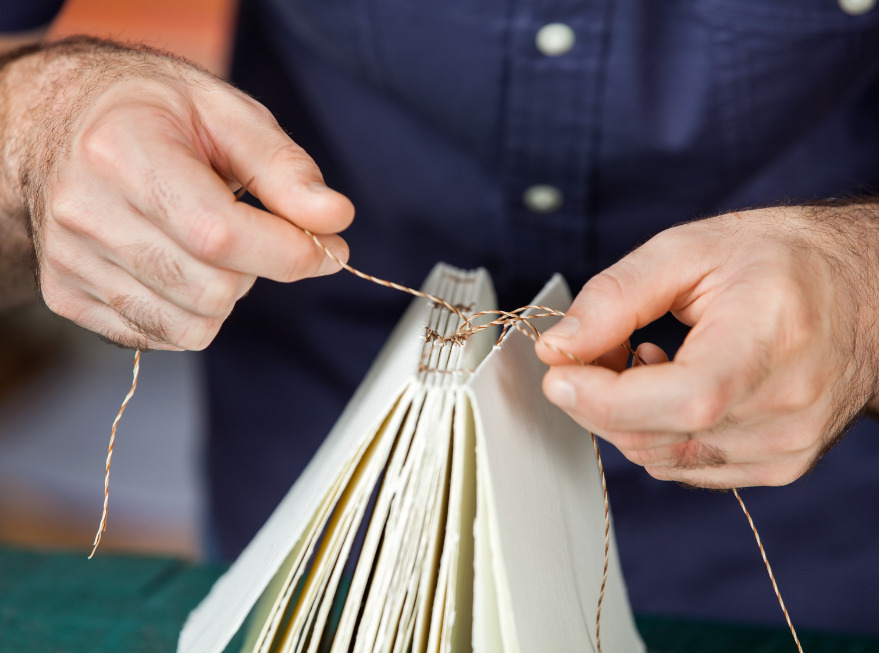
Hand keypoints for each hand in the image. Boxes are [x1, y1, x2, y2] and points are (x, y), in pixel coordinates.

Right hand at [0, 37, 352, 349]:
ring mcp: (70, 261)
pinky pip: (161, 337)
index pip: (220, 235)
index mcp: (122, 152)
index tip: (327, 246)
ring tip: (206, 242)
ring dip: (225, 293)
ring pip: (192, 326)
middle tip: (251, 229)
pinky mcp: (67, 295)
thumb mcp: (227, 115)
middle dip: (258, 268)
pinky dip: (191, 311)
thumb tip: (335, 218)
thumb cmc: (150, 113)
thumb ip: (285, 169)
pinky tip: (178, 262)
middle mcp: (84, 213)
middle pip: (212, 289)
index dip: (289, 252)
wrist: (58, 122)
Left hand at [537, 204, 878, 487]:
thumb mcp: (688, 250)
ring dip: (625, 414)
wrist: (860, 289)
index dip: (599, 396)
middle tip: (596, 346)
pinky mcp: (777, 466)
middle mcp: (784, 413)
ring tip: (648, 355)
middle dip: (597, 398)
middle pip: (653, 437)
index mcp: (768, 346)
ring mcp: (784, 449)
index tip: (558, 370)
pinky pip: (683, 466)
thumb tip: (557, 348)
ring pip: (658, 459)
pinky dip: (657, 430)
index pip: (676, 401)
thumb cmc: (780, 259)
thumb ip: (615, 298)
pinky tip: (674, 384)